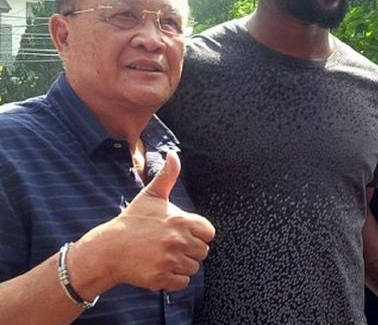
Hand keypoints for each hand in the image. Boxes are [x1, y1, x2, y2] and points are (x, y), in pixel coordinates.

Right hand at [77, 151, 214, 292]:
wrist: (108, 249)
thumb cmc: (132, 221)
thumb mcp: (151, 195)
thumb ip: (168, 176)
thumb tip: (173, 154)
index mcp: (181, 221)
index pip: (209, 233)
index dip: (198, 234)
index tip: (183, 233)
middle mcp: (178, 241)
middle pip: (203, 252)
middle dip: (190, 250)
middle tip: (171, 245)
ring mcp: (169, 261)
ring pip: (193, 268)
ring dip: (182, 265)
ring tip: (164, 256)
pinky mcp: (161, 278)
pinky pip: (182, 283)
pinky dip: (174, 279)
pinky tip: (161, 268)